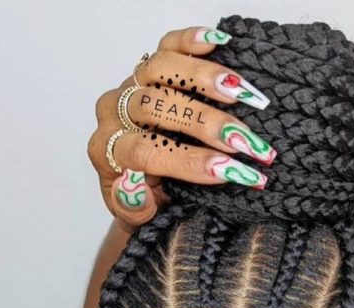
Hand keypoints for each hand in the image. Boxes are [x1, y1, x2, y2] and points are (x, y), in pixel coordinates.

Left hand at [87, 26, 275, 230]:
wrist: (139, 184)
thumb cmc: (144, 203)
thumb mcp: (137, 220)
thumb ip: (133, 208)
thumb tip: (132, 186)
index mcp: (106, 152)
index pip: (145, 152)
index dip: (189, 162)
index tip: (228, 171)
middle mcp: (114, 113)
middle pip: (158, 108)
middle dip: (208, 126)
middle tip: (247, 142)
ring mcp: (130, 86)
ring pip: (161, 69)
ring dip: (206, 80)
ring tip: (243, 94)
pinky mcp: (147, 69)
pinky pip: (167, 46)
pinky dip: (191, 41)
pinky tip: (218, 42)